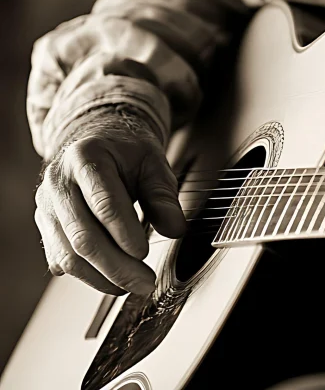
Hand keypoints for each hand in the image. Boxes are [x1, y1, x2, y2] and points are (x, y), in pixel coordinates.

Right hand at [34, 108, 186, 295]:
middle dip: (116, 266)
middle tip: (144, 281)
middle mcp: (58, 183)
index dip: (124, 232)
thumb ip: (163, 194)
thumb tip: (175, 229)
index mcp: (85, 157)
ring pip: (68, 254)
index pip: (104, 203)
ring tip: (132, 286)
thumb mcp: (153, 161)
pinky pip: (61, 260)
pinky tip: (112, 280)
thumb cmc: (126, 150)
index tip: (144, 253)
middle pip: (83, 236)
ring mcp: (47, 207)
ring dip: (101, 278)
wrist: (98, 140)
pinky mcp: (46, 227)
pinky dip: (88, 276)